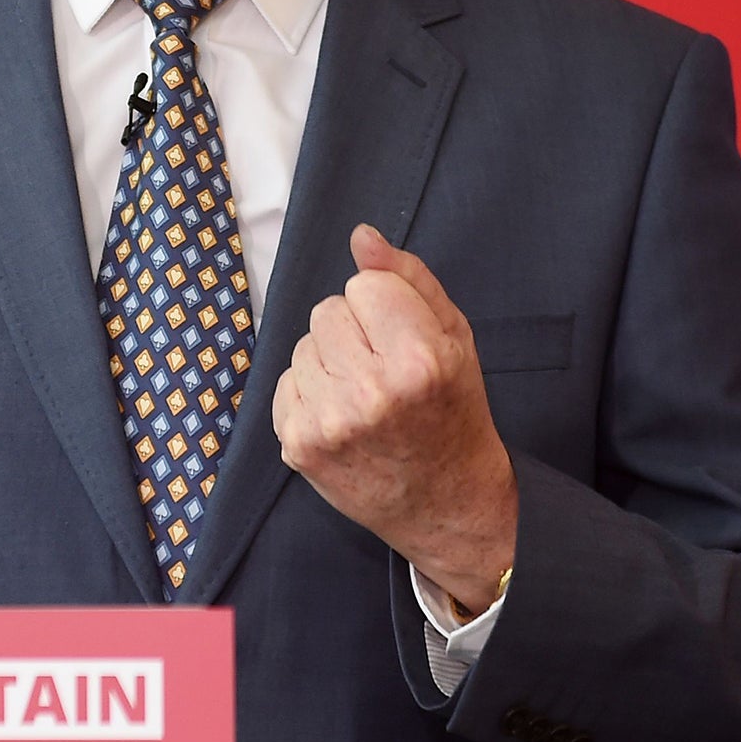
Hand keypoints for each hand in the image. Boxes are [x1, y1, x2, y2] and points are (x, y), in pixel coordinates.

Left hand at [271, 224, 516, 613]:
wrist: (447, 504)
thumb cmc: (455, 412)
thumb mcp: (455, 338)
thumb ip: (409, 278)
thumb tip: (361, 237)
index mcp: (419, 359)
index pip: (365, 284)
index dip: (386, 307)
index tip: (405, 342)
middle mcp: (371, 391)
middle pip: (327, 309)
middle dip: (354, 331)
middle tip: (386, 371)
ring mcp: (329, 422)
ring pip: (302, 344)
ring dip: (329, 361)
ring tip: (365, 396)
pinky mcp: (299, 445)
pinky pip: (285, 383)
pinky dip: (310, 394)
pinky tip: (342, 419)